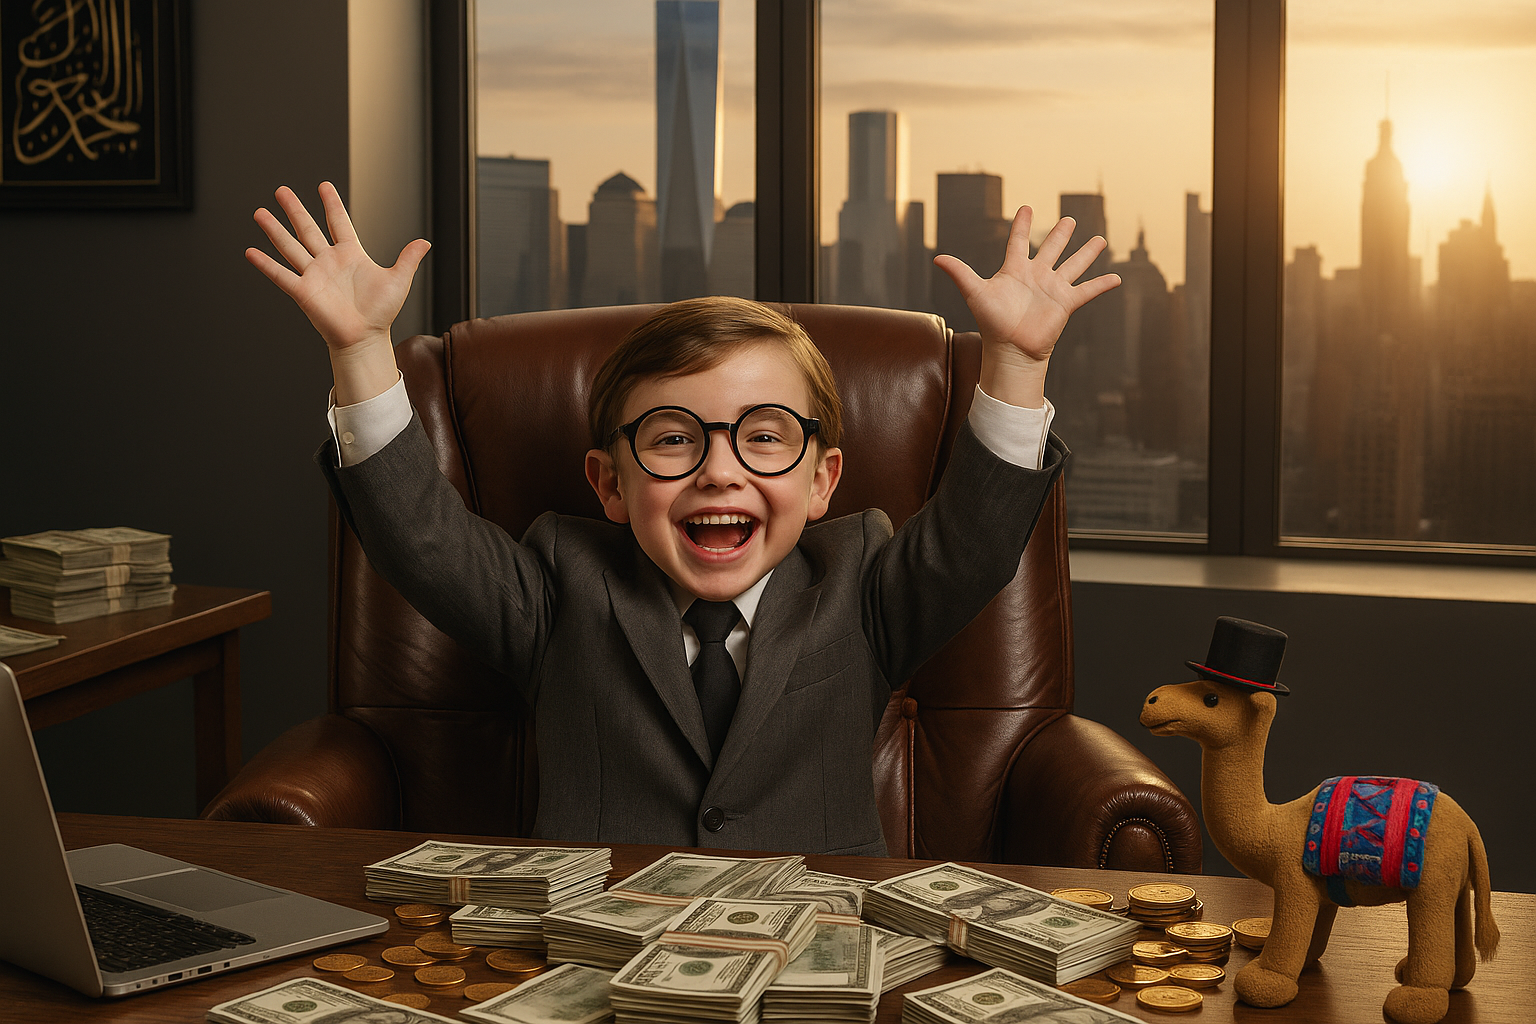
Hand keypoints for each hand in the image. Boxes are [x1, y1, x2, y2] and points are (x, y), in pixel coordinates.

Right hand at [245, 182, 429, 352]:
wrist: (366, 338)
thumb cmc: (381, 313)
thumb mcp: (398, 280)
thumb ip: (408, 259)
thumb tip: (425, 242)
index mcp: (351, 254)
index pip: (339, 222)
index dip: (332, 204)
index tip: (324, 186)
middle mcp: (329, 261)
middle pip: (308, 228)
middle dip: (295, 209)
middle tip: (283, 190)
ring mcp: (314, 275)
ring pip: (290, 246)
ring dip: (275, 230)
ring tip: (260, 212)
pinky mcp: (303, 291)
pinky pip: (281, 275)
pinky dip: (265, 264)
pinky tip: (250, 252)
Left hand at [935, 205, 1120, 365]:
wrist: (1011, 350)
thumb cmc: (992, 323)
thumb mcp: (976, 293)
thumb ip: (960, 273)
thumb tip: (937, 258)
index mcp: (1015, 270)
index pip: (1018, 241)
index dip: (1022, 225)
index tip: (1026, 207)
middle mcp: (1036, 276)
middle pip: (1051, 249)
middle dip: (1060, 234)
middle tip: (1069, 219)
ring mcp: (1053, 289)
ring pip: (1073, 265)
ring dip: (1087, 253)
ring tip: (1100, 239)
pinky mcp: (1066, 303)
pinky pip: (1087, 291)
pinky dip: (1102, 285)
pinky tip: (1116, 278)